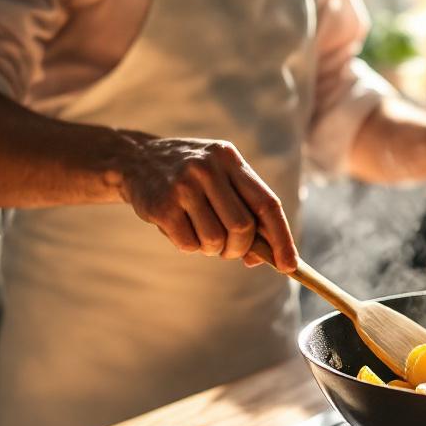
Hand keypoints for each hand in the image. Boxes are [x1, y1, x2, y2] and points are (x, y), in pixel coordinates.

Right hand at [117, 137, 297, 271]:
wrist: (135, 160)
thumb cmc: (189, 177)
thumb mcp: (220, 181)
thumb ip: (245, 212)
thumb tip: (261, 258)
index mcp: (230, 159)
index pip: (267, 204)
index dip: (282, 238)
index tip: (290, 265)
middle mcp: (208, 168)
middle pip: (243, 227)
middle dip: (240, 248)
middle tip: (230, 250)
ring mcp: (183, 185)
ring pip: (215, 239)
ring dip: (213, 249)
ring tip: (200, 234)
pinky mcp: (162, 205)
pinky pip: (189, 244)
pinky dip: (190, 246)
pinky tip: (180, 229)